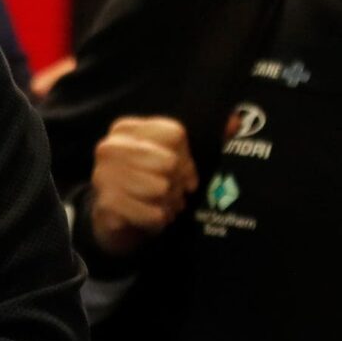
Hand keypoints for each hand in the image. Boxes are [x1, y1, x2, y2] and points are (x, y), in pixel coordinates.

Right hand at [89, 116, 197, 257]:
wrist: (116, 219)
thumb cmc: (149, 182)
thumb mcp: (174, 156)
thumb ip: (207, 137)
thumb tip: (237, 120)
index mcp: (127, 129)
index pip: (175, 135)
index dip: (187, 158)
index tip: (182, 171)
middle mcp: (110, 147)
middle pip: (169, 162)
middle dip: (177, 183)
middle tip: (169, 191)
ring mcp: (104, 175)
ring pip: (160, 188)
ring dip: (168, 203)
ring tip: (159, 204)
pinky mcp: (106, 204)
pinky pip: (152, 214)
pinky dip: (158, 221)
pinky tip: (150, 217)